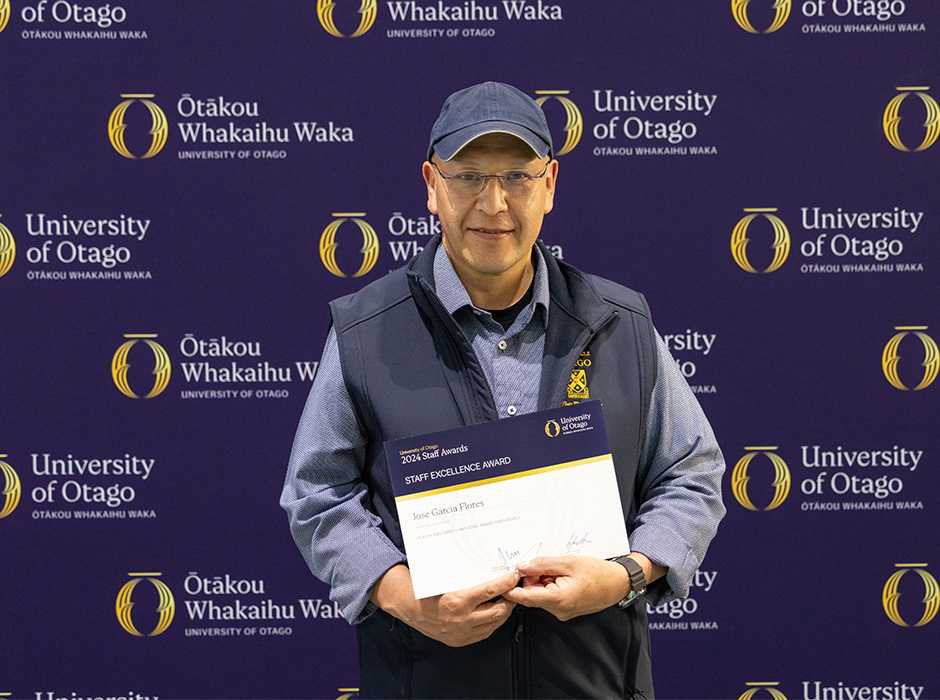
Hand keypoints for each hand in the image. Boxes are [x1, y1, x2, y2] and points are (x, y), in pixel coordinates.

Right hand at [371, 564, 520, 646]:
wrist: (413, 610)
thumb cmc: (430, 590)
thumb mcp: (447, 580)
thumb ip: (468, 578)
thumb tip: (489, 566)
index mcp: (458, 600)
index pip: (490, 592)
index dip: (505, 584)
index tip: (514, 576)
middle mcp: (462, 619)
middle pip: (498, 610)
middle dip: (510, 599)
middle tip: (514, 588)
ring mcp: (463, 632)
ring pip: (494, 623)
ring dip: (504, 611)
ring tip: (507, 599)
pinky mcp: (462, 641)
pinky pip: (485, 632)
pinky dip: (493, 621)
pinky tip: (494, 612)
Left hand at [501, 555, 631, 620]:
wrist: (619, 583)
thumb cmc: (598, 572)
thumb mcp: (568, 562)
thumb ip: (542, 565)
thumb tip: (521, 567)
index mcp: (557, 600)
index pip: (525, 597)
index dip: (511, 587)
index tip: (501, 577)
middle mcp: (558, 610)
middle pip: (532, 594)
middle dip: (533, 578)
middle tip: (544, 563)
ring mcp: (562, 612)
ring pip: (541, 594)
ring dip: (544, 580)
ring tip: (560, 568)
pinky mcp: (566, 609)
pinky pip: (550, 596)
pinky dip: (552, 584)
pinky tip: (563, 575)